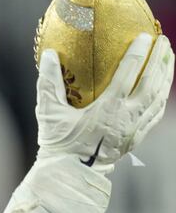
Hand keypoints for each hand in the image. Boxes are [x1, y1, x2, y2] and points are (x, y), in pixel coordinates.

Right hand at [0, 33, 173, 212]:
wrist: (68, 176)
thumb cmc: (57, 144)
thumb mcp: (49, 113)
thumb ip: (49, 82)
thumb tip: (51, 54)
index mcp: (107, 110)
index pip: (128, 75)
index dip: (138, 54)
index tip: (146, 36)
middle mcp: (126, 119)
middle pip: (150, 84)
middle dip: (159, 60)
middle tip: (164, 41)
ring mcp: (134, 130)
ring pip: (157, 99)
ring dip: (165, 77)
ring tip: (169, 59)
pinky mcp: (135, 139)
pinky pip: (155, 115)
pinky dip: (161, 98)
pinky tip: (162, 89)